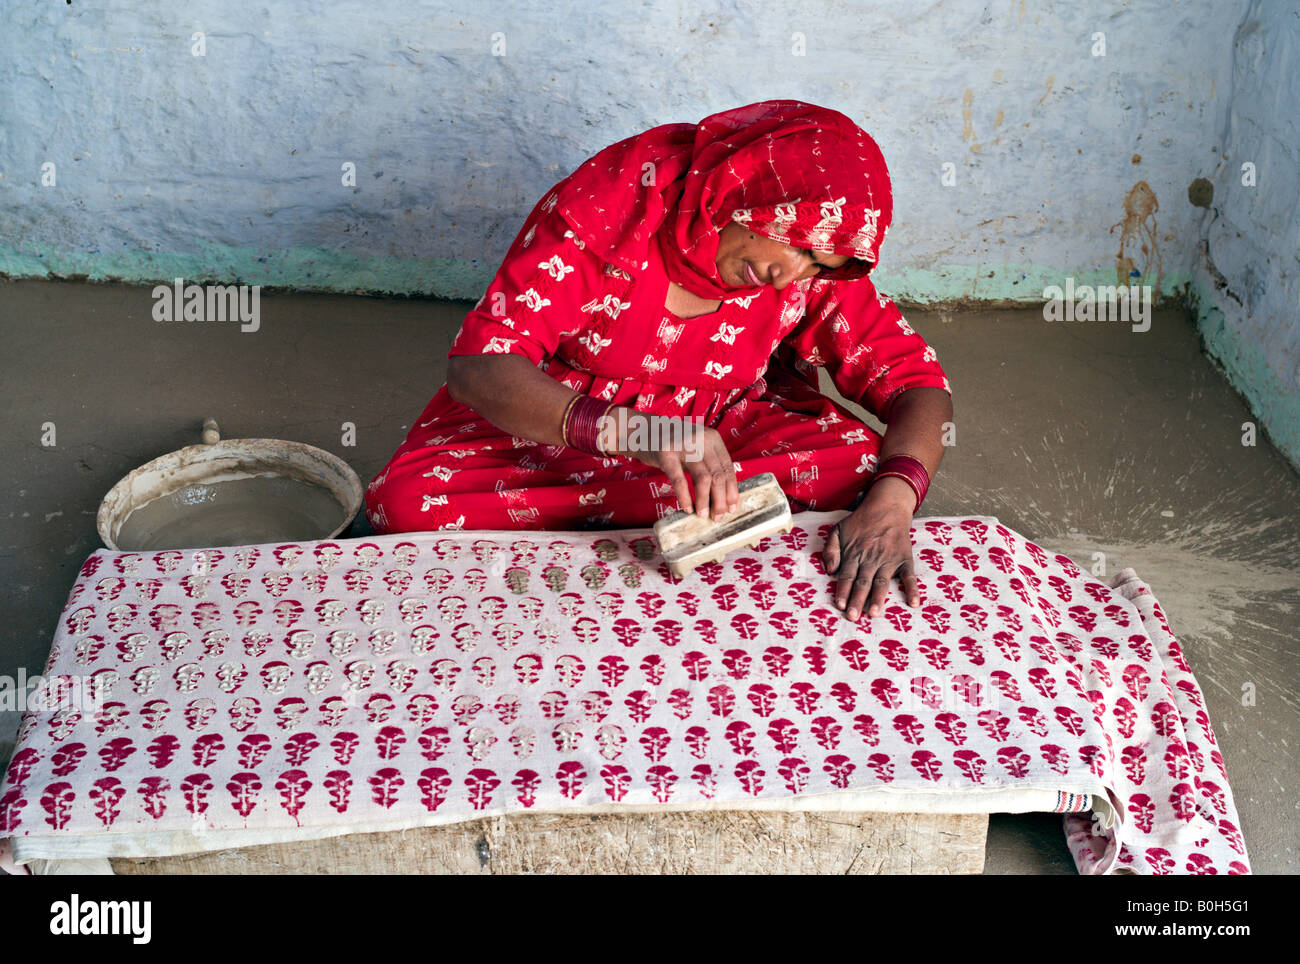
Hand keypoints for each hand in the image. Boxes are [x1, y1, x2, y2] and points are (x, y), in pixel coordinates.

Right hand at [618, 412, 737, 520]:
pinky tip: (687, 508)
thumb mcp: (695, 448)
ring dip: (704, 501)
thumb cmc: (671, 445)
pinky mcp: (665, 454)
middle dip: (720, 500)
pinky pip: (679, 480)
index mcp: (713, 438)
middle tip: (718, 517)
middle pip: (718, 475)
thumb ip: (709, 464)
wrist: (641, 430)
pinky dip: (685, 497)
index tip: (732, 508)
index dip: (731, 491)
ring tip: (703, 515)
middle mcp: (701, 439)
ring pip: (703, 479)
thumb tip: (723, 496)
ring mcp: (683, 445)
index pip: (728, 468)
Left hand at [821, 477, 919, 620]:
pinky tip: (914, 603)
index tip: (840, 606)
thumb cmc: (860, 522)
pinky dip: (912, 589)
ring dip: (878, 598)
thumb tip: (830, 571)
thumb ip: (830, 550)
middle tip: (853, 617)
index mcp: (854, 554)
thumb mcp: (838, 530)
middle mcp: (871, 559)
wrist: (888, 507)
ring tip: (874, 613)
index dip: (842, 591)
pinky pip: (909, 576)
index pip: (846, 576)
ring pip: (882, 582)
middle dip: (857, 600)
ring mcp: (889, 560)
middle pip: (862, 583)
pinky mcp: (904, 559)